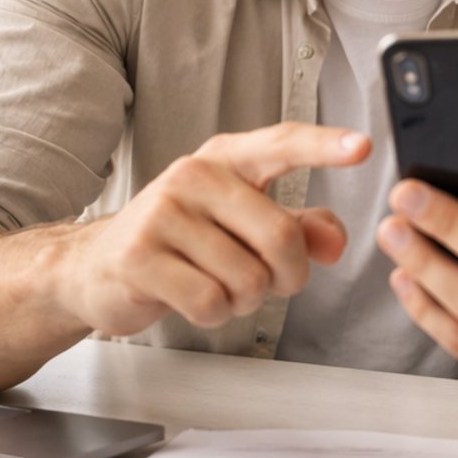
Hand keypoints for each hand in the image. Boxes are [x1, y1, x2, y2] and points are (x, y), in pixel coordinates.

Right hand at [54, 123, 366, 336]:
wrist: (94, 267)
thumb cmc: (180, 242)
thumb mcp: (243, 226)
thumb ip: (298, 227)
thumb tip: (335, 242)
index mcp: (225, 159)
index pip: (282, 143)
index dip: (324, 146)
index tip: (362, 147)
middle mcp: (193, 175)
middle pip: (280, 236)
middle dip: (288, 276)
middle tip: (270, 281)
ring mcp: (162, 213)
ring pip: (247, 278)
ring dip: (244, 299)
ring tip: (216, 285)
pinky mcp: (140, 256)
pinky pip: (210, 301)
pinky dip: (214, 314)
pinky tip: (192, 299)